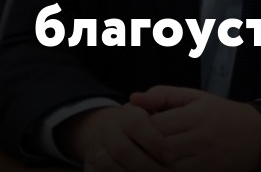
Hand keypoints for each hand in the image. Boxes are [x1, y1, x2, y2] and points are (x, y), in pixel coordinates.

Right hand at [58, 105, 173, 171]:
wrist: (130, 139)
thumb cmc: (161, 121)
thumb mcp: (165, 106)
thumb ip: (159, 97)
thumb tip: (135, 97)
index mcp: (127, 113)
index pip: (135, 123)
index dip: (154, 141)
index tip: (171, 156)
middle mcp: (107, 130)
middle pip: (122, 149)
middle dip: (146, 164)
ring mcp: (95, 150)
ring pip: (106, 166)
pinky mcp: (89, 167)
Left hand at [128, 86, 260, 171]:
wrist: (256, 138)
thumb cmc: (221, 115)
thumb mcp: (196, 98)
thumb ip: (163, 95)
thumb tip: (132, 99)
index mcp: (196, 116)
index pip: (152, 124)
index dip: (132, 124)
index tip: (128, 121)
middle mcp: (199, 140)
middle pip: (152, 148)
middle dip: (130, 146)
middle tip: (120, 142)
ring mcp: (201, 162)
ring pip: (157, 169)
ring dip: (137, 164)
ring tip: (127, 156)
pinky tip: (144, 166)